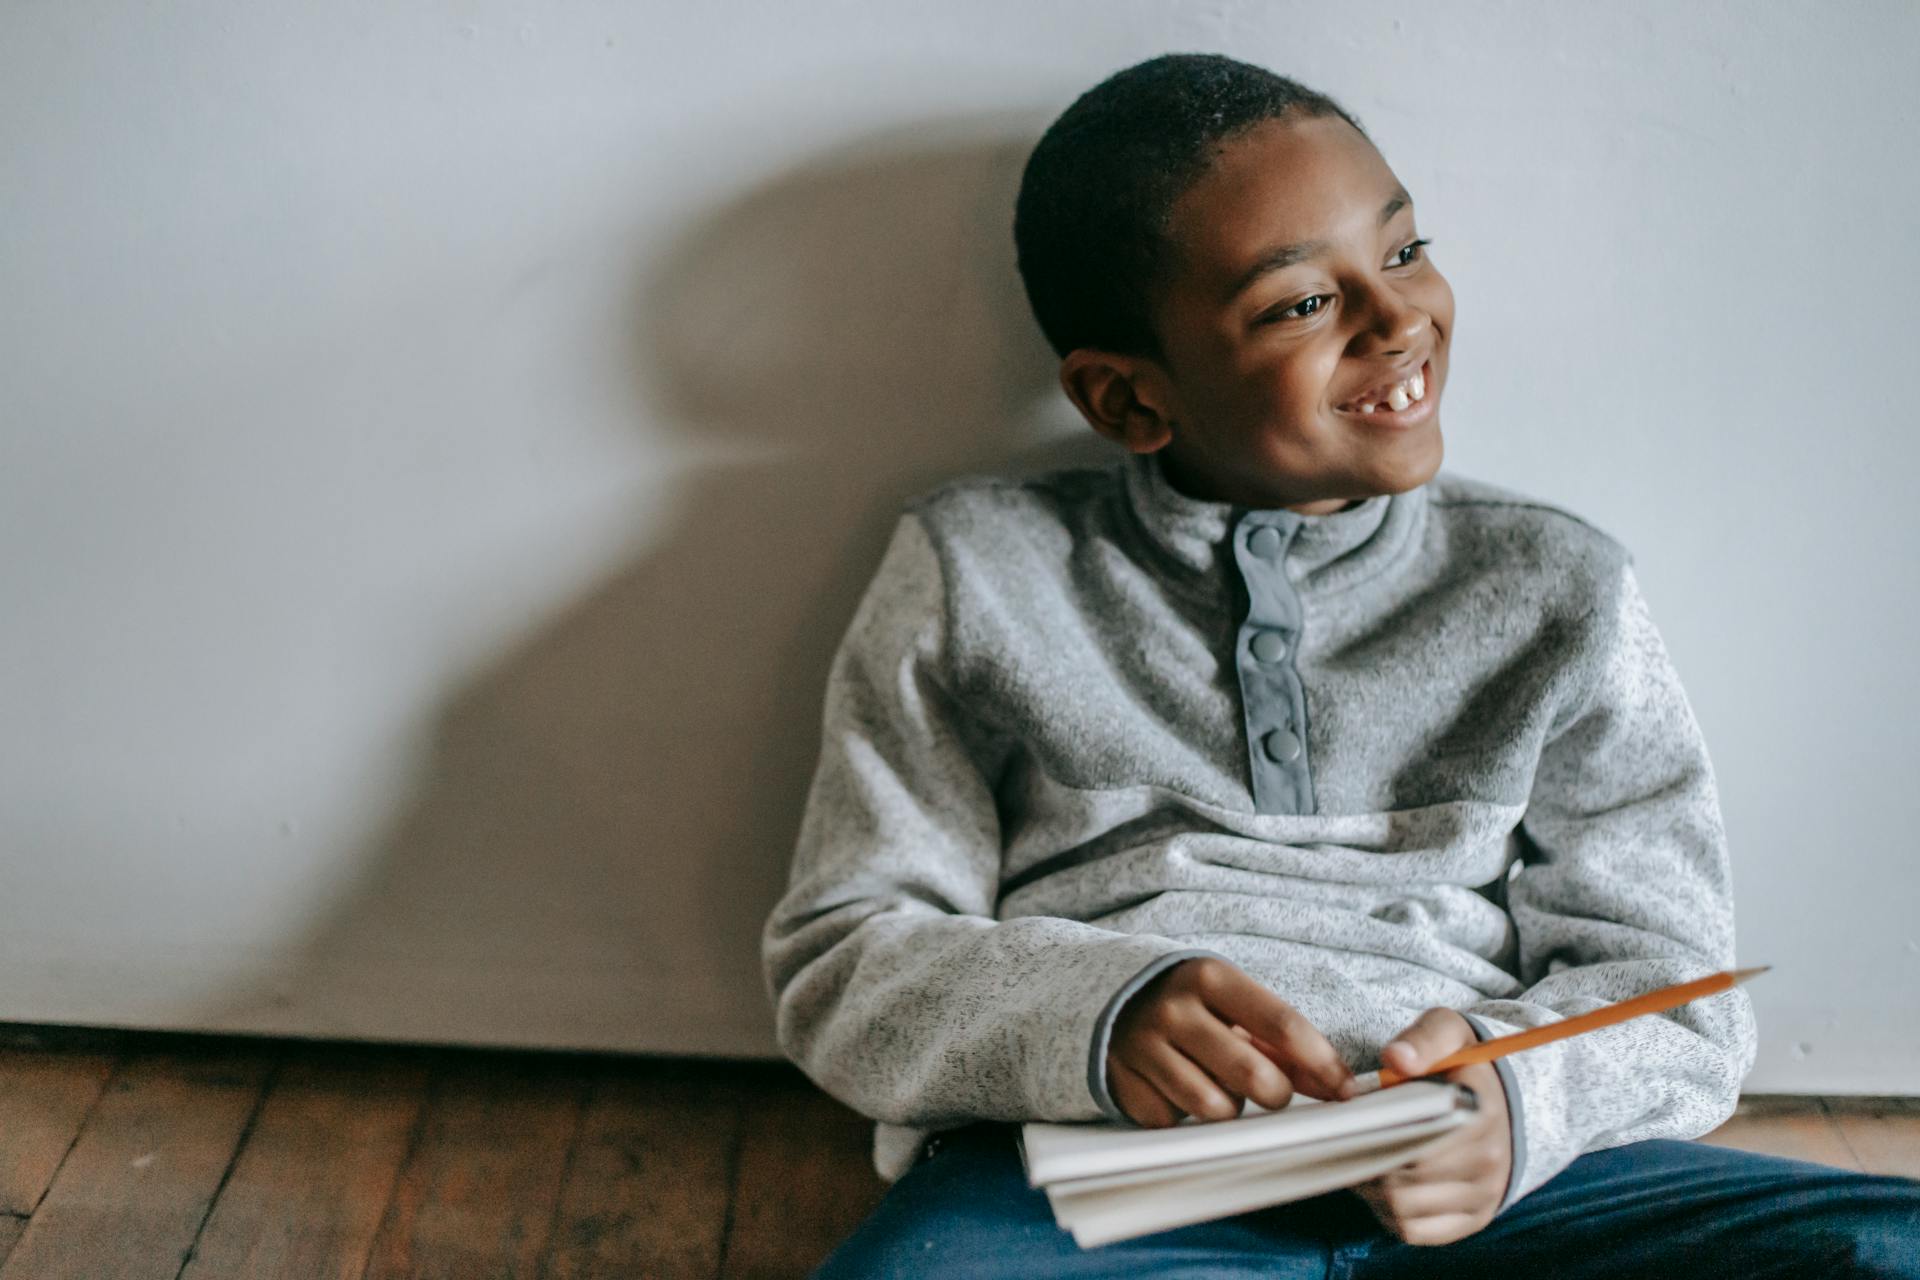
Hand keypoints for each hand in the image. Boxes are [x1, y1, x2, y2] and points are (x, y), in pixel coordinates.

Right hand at [1105, 957, 1355, 1126]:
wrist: (1110, 999)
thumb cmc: (1194, 1005)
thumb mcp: (1234, 1004)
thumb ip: (1283, 1043)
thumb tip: (1337, 1085)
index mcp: (1210, 977)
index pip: (1282, 1023)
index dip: (1323, 1063)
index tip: (1345, 1089)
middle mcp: (1174, 1009)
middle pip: (1254, 1075)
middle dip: (1277, 1093)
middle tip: (1272, 1090)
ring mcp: (1143, 1047)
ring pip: (1216, 1108)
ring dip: (1229, 1107)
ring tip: (1218, 1084)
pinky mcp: (1123, 1082)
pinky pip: (1177, 1120)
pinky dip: (1187, 1115)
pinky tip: (1179, 1089)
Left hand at [1349, 1008, 1512, 1246]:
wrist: (1500, 1098)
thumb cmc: (1460, 1063)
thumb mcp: (1446, 1032)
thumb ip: (1422, 1040)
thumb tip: (1396, 1059)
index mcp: (1481, 1114)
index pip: (1419, 1144)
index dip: (1378, 1138)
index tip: (1357, 1123)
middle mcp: (1489, 1161)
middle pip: (1407, 1182)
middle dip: (1369, 1163)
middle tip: (1347, 1143)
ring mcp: (1483, 1195)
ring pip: (1406, 1210)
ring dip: (1373, 1192)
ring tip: (1362, 1162)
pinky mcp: (1472, 1219)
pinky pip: (1417, 1231)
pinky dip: (1390, 1215)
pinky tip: (1381, 1188)